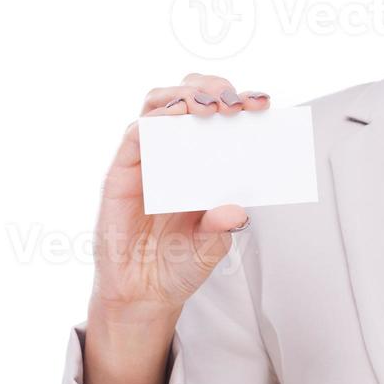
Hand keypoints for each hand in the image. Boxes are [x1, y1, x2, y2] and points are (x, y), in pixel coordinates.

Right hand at [89, 73, 270, 324]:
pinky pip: (135, 136)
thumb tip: (236, 210)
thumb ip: (221, 227)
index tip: (262, 104)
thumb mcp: (211, 247)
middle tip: (231, 102)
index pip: (220, 116)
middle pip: (188, 97)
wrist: (144, 295)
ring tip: (205, 105)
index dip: (240, 102)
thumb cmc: (179, 262)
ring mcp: (148, 160)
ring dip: (183, 95)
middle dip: (211, 88)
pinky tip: (173, 118)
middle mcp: (175, 153)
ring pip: (159, 105)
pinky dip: (154, 121)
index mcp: (204, 163)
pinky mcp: (122, 173)